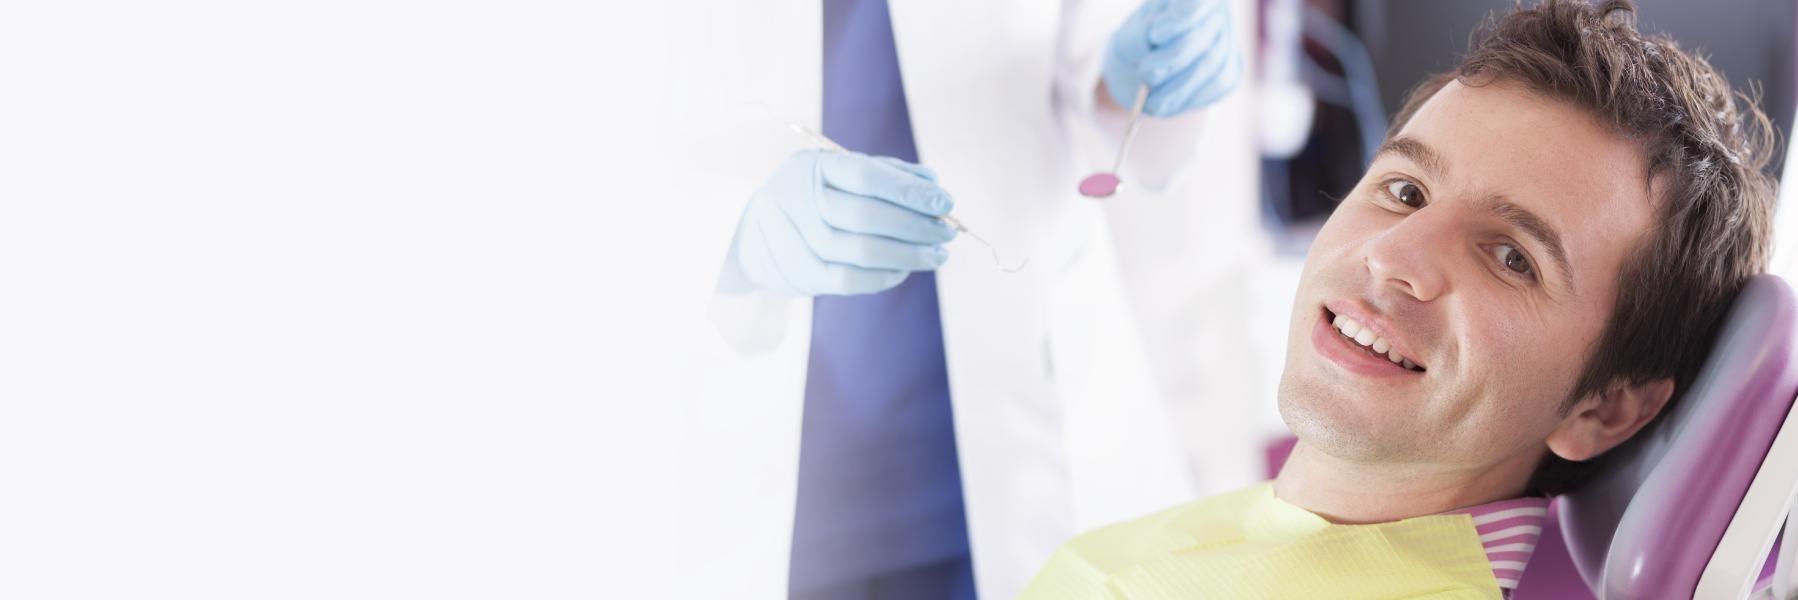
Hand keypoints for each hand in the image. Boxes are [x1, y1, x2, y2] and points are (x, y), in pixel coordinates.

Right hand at [727, 149, 956, 295]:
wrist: (754, 232)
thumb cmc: (813, 195)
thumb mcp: (839, 171)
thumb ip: (886, 172)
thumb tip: (933, 184)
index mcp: (814, 167)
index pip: (866, 176)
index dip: (908, 191)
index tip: (945, 203)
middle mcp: (801, 201)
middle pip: (867, 216)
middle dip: (916, 226)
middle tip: (947, 232)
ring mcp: (798, 240)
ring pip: (863, 253)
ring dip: (910, 255)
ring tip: (938, 255)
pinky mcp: (802, 274)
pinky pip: (853, 281)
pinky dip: (887, 275)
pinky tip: (907, 268)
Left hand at [1103, 0, 1243, 116]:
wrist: (1147, 64)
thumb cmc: (1139, 43)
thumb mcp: (1130, 34)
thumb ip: (1140, 38)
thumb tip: (1156, 55)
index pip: (1197, 1)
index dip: (1179, 20)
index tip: (1156, 35)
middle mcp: (1217, 12)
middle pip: (1200, 38)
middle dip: (1170, 62)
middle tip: (1145, 74)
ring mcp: (1229, 41)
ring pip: (1209, 67)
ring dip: (1176, 90)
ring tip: (1150, 101)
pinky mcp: (1232, 70)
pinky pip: (1216, 87)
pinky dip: (1189, 99)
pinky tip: (1168, 103)